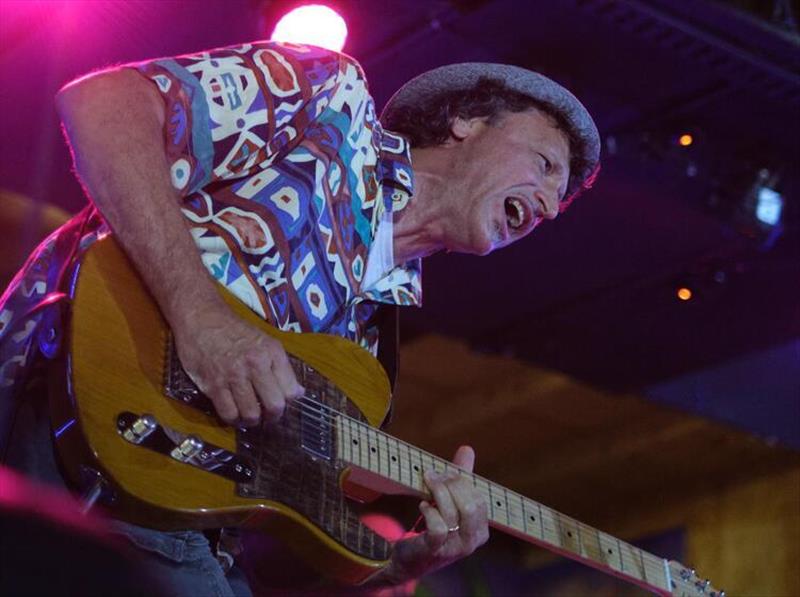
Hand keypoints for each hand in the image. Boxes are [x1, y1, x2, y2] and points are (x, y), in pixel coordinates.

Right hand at [171, 301, 303, 426]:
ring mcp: (233, 375)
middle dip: (273, 417)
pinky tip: (234, 413)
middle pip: (274, 406)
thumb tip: (298, 393)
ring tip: (250, 416)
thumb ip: (282, 367)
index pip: (291, 391)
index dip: (288, 403)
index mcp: (272, 352)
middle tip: (267, 417)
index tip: (281, 404)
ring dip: (252, 420)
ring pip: (251, 414)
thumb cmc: (233, 330)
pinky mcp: (213, 384)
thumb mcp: (265, 341)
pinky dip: (233, 419)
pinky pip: (228, 413)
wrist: (201, 317)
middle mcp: (255, 363)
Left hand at [383, 446, 489, 582]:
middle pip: (470, 505)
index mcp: (480, 529)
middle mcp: (472, 541)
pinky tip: (423, 505)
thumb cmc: (434, 528)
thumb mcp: (450, 502)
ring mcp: (454, 549)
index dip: (463, 482)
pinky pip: (438, 527)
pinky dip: (429, 511)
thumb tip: (467, 449)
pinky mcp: (435, 551)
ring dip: (438, 492)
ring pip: (454, 513)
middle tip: (434, 475)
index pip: (479, 499)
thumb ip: (460, 477)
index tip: (446, 471)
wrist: (410, 560)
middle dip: (451, 485)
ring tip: (427, 483)